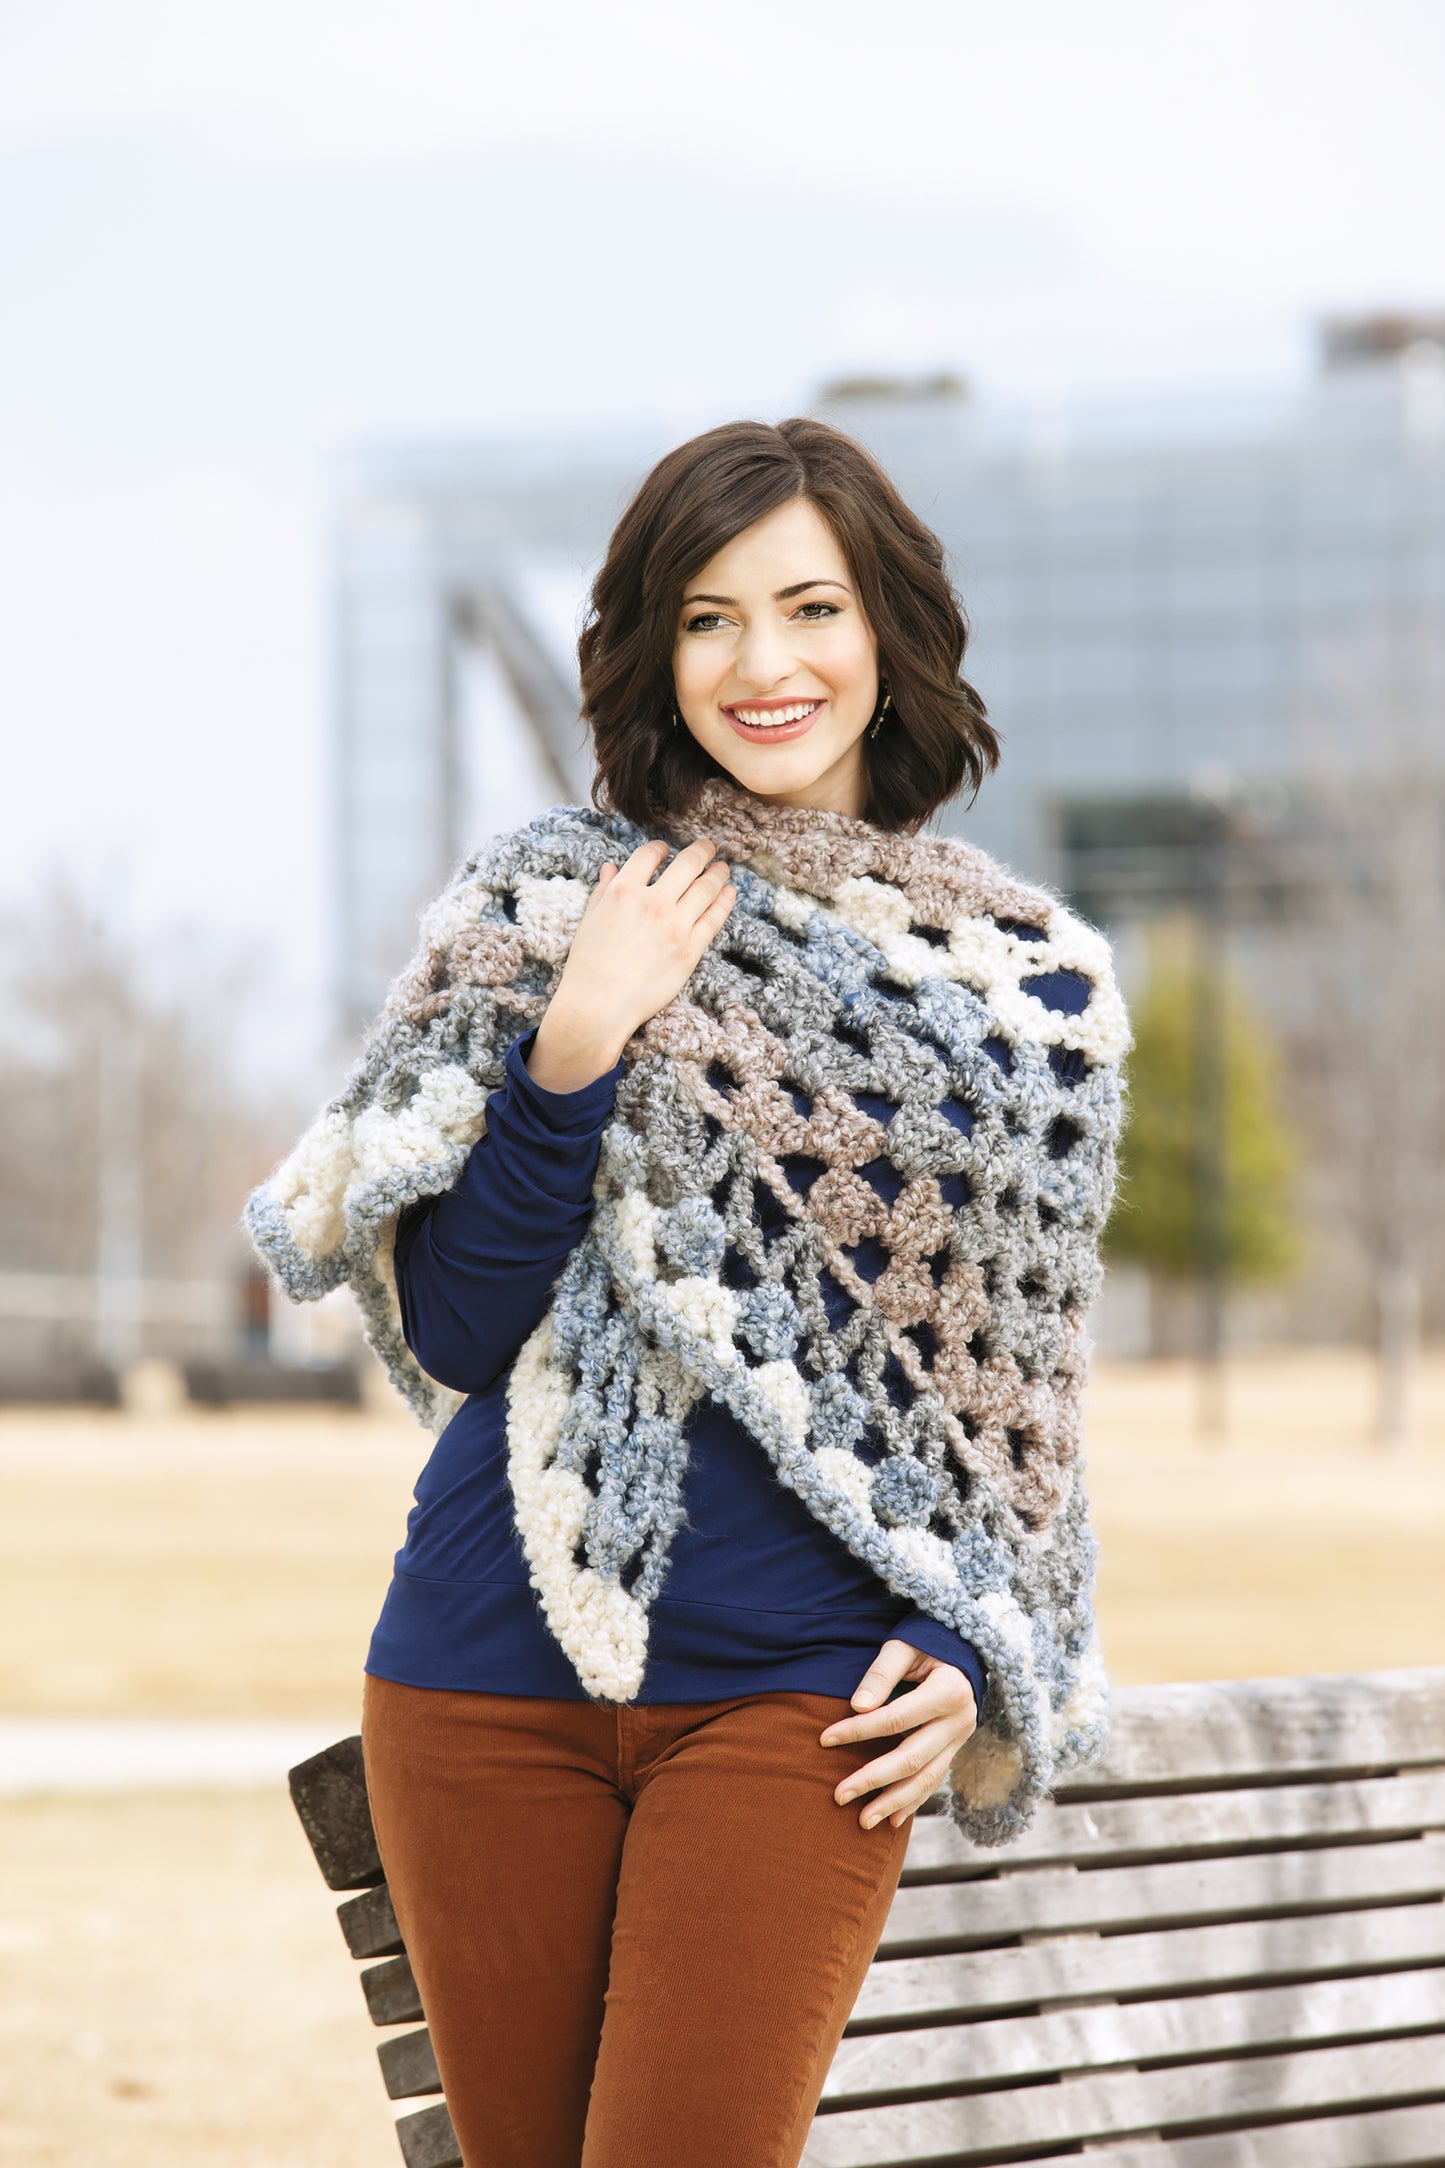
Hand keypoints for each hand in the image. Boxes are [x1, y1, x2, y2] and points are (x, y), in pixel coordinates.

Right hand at [527, 837, 735, 1091]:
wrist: (600, 1005)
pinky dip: (724, 901)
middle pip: (687, 864)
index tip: (666, 849)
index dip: (660, 848)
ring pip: (706, 888)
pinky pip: (715, 918)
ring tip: (723, 867)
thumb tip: (610, 867)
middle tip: (709, 846)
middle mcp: (653, 903)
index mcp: (623, 891)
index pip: (649, 855)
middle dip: (701, 851)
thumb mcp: (590, 920)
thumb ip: (604, 890)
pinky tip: (728, 892)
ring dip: (717, 873)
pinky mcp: (691, 949)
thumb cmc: (588, 965)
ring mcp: (675, 925)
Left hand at [820, 1639, 977, 1830]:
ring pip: (926, 1778)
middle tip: (838, 1795)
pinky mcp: (956, 1750)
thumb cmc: (926, 1643)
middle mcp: (960, 1720)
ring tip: (862, 1821)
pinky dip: (913, 1801)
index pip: (896, 1718)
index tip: (825, 1739)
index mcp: (948, 1690)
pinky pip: (935, 1781)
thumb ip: (882, 1673)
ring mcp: (960, 1739)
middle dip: (873, 1779)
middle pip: (912, 1758)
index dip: (859, 1730)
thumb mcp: (904, 1645)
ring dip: (893, 1802)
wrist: (963, 1650)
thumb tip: (857, 1705)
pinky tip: (891, 1820)